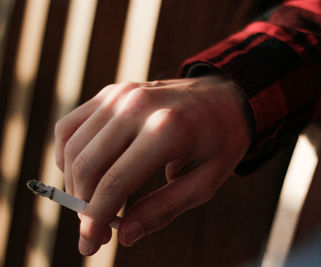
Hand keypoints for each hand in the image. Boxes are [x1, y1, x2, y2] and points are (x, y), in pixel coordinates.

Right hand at [54, 75, 250, 254]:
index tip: (89, 245)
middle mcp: (136, 107)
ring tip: (91, 204)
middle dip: (82, 207)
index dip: (95, 220)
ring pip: (72, 146)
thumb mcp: (204, 182)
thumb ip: (164, 209)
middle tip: (94, 230)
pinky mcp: (112, 93)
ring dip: (73, 183)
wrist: (223, 98)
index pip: (114, 183)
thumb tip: (126, 235)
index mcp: (166, 130)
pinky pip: (71, 125)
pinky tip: (83, 172)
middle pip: (86, 166)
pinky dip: (68, 153)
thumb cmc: (219, 142)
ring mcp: (121, 95)